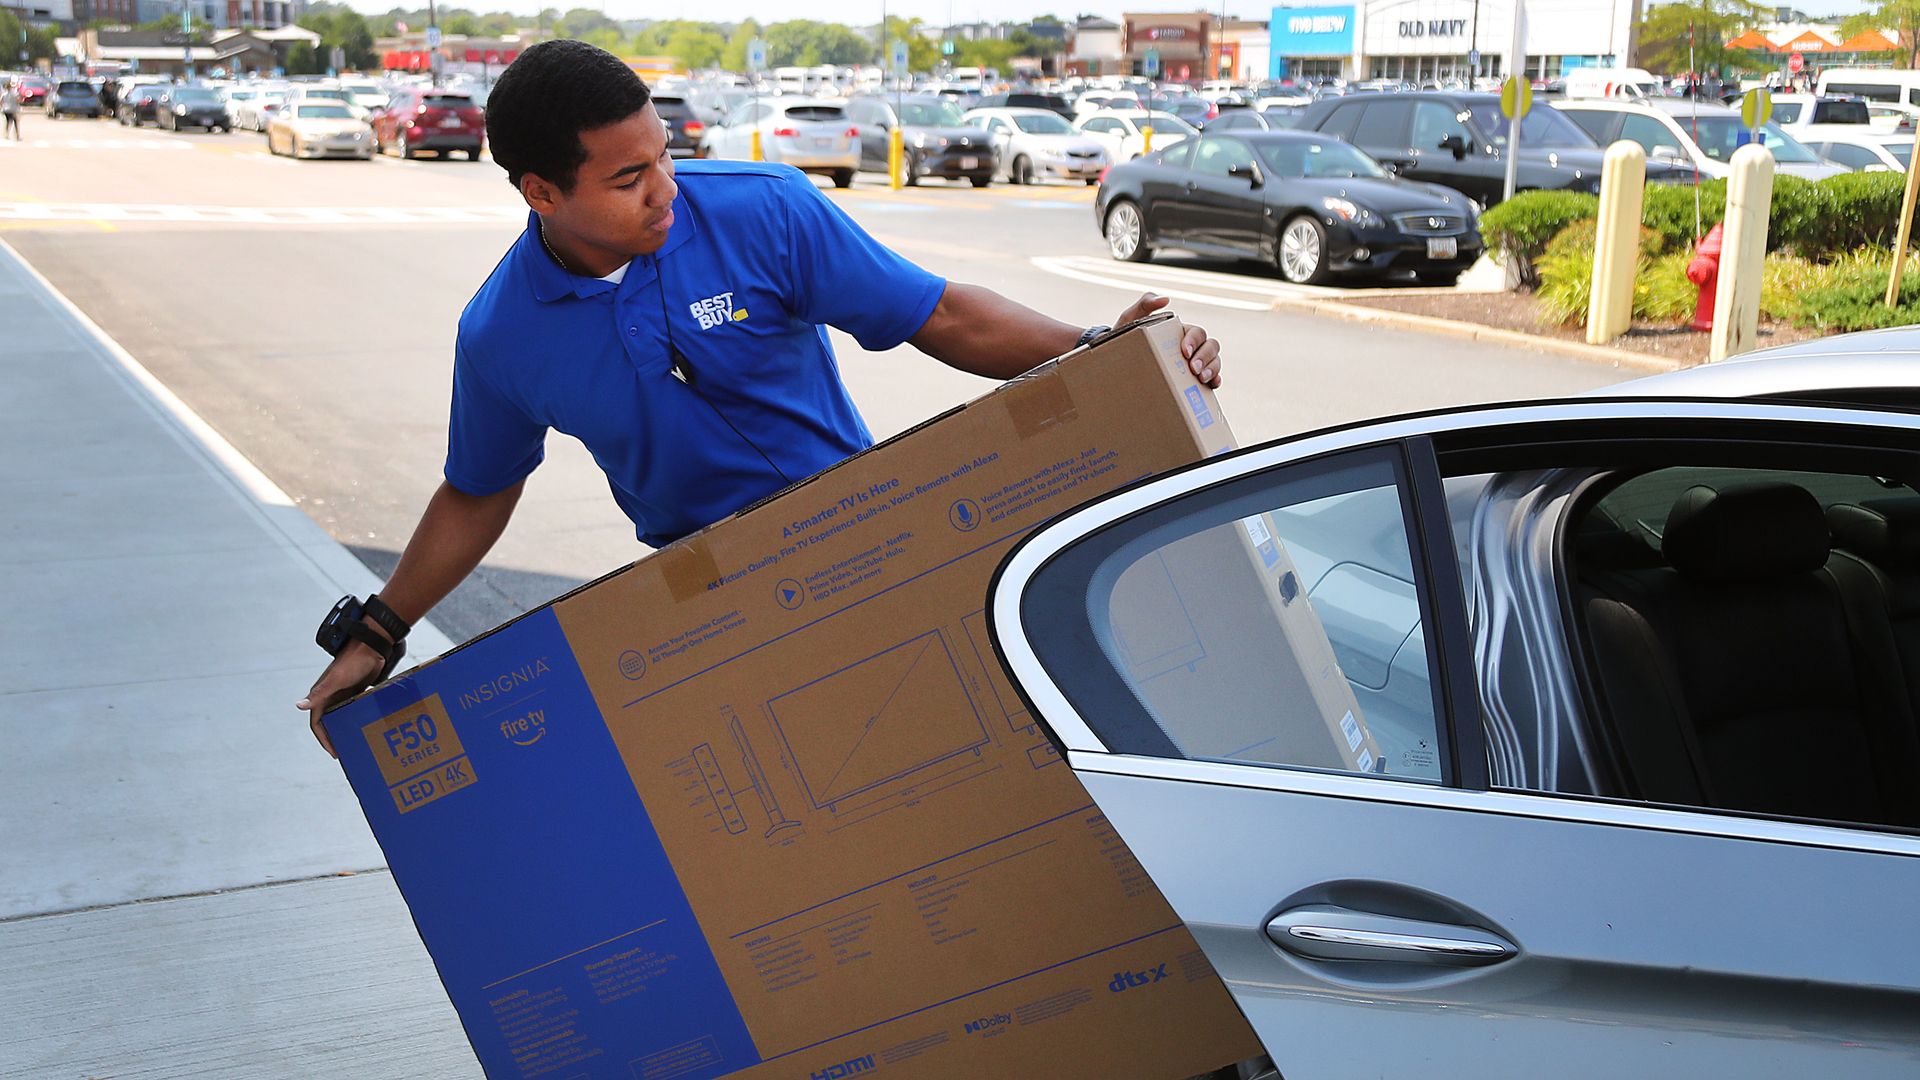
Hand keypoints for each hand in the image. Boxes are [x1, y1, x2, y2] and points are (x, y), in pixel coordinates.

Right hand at [297, 642, 384, 757]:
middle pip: (328, 721)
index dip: (323, 738)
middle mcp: (329, 696)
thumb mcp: (335, 680)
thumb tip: (299, 706)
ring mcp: (342, 694)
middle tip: (344, 750)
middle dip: (333, 736)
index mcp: (321, 695)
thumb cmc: (352, 662)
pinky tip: (363, 725)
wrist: (371, 648)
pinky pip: (351, 708)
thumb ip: (318, 694)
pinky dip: (354, 718)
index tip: (333, 751)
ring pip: (339, 716)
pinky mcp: (354, 691)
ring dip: (344, 727)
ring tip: (353, 741)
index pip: (317, 723)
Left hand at [1115, 292, 1221, 388]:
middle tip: (1193, 369)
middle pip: (1211, 346)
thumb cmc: (1126, 338)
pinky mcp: (1193, 380)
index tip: (1184, 352)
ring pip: (1214, 361)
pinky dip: (1215, 380)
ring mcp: (1194, 363)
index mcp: (1180, 332)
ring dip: (1212, 369)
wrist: (1115, 362)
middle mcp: (1192, 346)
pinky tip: (1211, 385)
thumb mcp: (1131, 319)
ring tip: (1201, 379)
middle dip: (1205, 357)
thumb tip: (1165, 299)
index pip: (1197, 332)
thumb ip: (1145, 304)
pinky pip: (1212, 378)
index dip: (1194, 341)